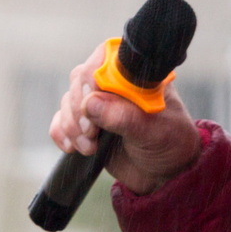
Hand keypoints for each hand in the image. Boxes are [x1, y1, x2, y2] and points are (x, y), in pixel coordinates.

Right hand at [50, 45, 203, 194]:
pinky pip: (60, 122)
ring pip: (68, 101)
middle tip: (90, 131)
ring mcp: (98, 104)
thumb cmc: (170, 144)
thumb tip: (90, 104)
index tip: (91, 99)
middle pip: (80, 79)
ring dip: (72, 126)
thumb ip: (124, 117)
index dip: (93, 74)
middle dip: (79, 107)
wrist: (164, 174)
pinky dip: (61, 134)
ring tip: (90, 147)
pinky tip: (73, 147)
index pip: (106, 57)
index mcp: (136, 75)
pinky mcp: (85, 124)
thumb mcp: (154, 131)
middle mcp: (114, 85)